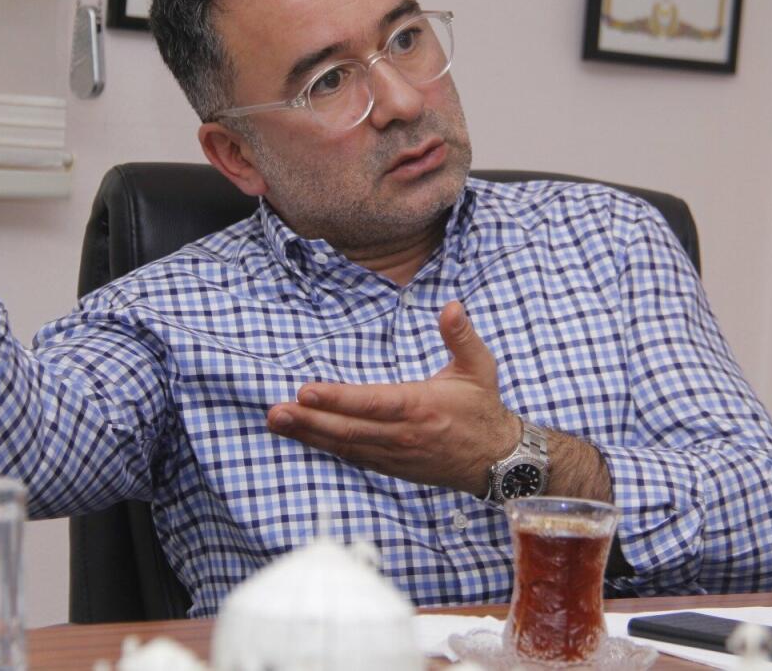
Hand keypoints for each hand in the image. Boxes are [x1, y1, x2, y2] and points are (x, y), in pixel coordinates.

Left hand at [266, 300, 519, 495]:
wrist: (495, 459)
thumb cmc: (482, 407)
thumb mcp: (479, 367)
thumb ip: (461, 336)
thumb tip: (451, 306)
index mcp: (420, 406)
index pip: (371, 403)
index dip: (337, 399)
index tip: (305, 391)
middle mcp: (403, 434)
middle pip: (348, 429)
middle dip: (308, 420)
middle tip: (275, 412)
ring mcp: (394, 454)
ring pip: (344, 446)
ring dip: (308, 434)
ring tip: (276, 423)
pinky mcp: (391, 465)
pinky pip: (352, 456)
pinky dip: (324, 447)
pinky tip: (302, 435)